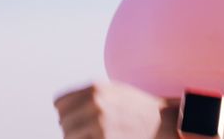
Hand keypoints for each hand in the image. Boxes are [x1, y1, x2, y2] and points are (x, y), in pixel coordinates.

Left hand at [52, 79, 178, 138]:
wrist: (164, 124)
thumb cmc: (138, 109)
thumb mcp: (113, 92)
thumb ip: (87, 96)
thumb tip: (59, 110)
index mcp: (95, 89)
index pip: (60, 103)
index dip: (67, 112)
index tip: (77, 119)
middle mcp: (95, 105)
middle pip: (64, 123)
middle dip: (73, 129)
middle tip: (90, 132)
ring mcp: (99, 126)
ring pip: (69, 138)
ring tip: (96, 136)